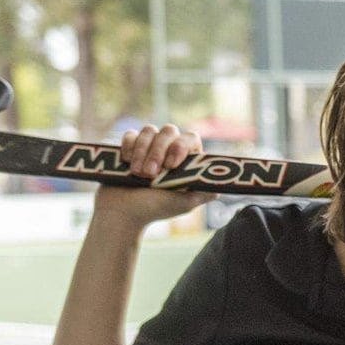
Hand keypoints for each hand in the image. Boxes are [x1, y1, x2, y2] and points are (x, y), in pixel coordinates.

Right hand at [93, 124, 212, 226]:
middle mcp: (168, 150)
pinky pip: (130, 134)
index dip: (181, 147)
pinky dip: (129, 147)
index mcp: (185, 161)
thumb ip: (203, 193)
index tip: (171, 165)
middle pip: (169, 131)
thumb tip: (222, 188)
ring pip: (149, 130)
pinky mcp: (129, 147)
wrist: (122, 213)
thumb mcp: (183, 203)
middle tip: (150, 174)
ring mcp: (149, 146)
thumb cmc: (154, 210)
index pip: (190, 138)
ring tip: (138, 174)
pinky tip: (126, 164)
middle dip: (158, 151)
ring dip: (142, 151)